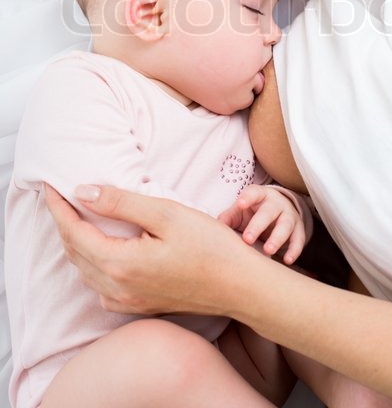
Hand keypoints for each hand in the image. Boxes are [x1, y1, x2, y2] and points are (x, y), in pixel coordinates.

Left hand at [44, 183, 258, 315]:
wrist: (241, 285)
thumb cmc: (210, 247)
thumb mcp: (166, 213)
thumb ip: (122, 203)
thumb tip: (83, 192)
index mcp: (120, 264)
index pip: (74, 232)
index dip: (59, 207)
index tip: (49, 186)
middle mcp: (117, 289)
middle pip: (75, 253)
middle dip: (63, 223)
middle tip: (59, 197)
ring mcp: (128, 302)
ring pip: (86, 271)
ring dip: (75, 243)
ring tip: (75, 217)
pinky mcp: (140, 306)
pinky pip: (101, 286)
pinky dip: (92, 263)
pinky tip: (101, 250)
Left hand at [218, 184, 306, 264]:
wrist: (279, 210)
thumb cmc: (253, 212)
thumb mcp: (241, 212)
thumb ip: (229, 217)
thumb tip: (218, 228)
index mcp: (260, 195)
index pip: (254, 193)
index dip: (248, 197)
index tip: (240, 204)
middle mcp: (276, 203)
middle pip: (268, 212)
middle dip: (258, 225)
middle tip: (248, 239)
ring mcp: (289, 215)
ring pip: (285, 225)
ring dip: (277, 238)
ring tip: (268, 251)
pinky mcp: (298, 229)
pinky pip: (299, 239)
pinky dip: (294, 249)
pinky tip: (287, 260)